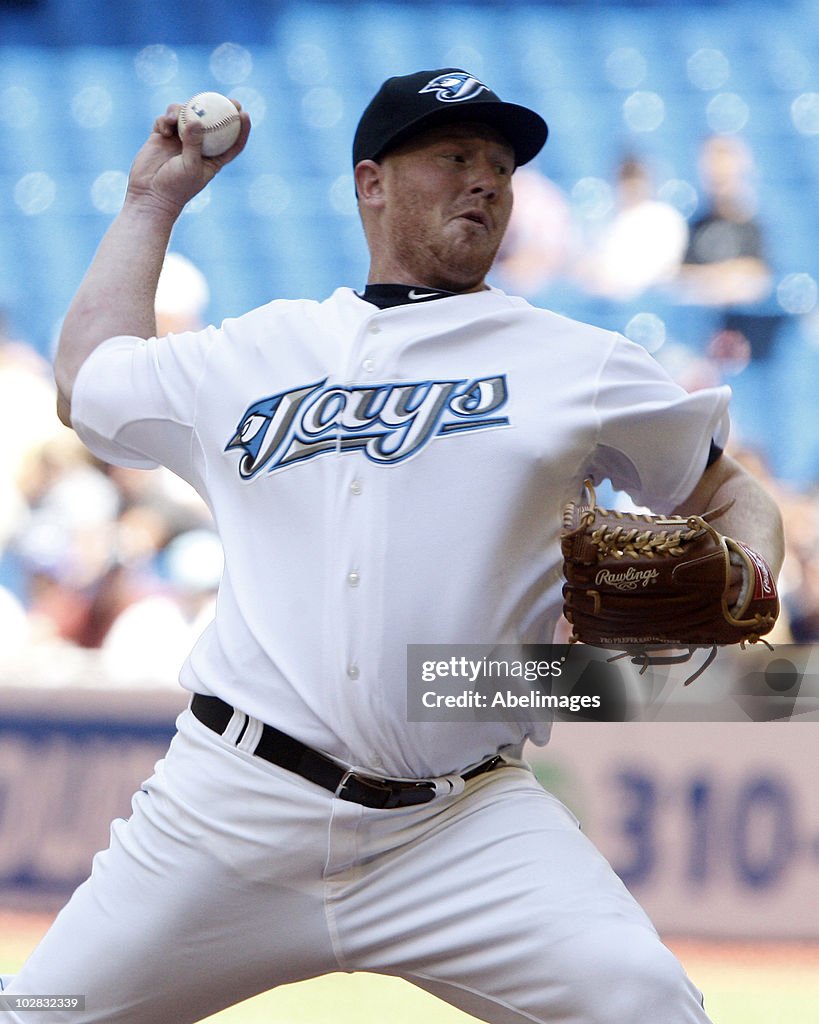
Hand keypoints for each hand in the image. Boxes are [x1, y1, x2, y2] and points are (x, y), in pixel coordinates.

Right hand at [125, 100, 250, 216]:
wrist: (150, 194)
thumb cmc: (176, 187)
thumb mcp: (190, 167)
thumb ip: (194, 144)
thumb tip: (196, 121)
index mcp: (212, 158)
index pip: (231, 142)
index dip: (240, 128)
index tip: (244, 114)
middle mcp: (197, 146)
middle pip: (210, 122)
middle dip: (217, 107)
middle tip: (224, 98)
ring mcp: (179, 139)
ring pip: (186, 115)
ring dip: (183, 111)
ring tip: (176, 118)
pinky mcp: (162, 136)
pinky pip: (166, 120)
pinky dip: (166, 120)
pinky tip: (164, 129)